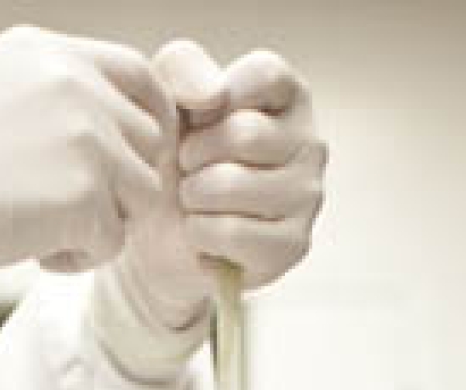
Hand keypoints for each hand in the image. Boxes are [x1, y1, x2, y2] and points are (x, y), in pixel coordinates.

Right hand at [0, 27, 175, 279]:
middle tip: (63, 209)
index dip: (147, 121)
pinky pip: (113, 242)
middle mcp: (77, 84)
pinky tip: (32, 251)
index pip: (139, 75)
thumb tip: (97, 126)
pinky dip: (77, 259)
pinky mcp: (85, 196)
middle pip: (149, 141)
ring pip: (142, 194)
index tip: (125, 160)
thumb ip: (50, 98)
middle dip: (119, 183)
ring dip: (103, 223)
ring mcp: (87, 138)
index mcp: (50, 53)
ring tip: (45, 232)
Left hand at [115, 40, 326, 329]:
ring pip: (232, 185)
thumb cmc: (169, 159)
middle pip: (244, 134)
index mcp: (289, 97)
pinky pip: (230, 233)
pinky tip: (204, 237)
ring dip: (192, 198)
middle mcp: (310, 143)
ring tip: (195, 203)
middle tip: (187, 170)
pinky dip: (199, 236)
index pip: (265, 75)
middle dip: (192, 156)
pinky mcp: (293, 246)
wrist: (155, 239)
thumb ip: (184, 67)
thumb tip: (216, 97)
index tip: (193, 122)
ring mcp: (307, 197)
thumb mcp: (165, 96)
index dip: (212, 101)